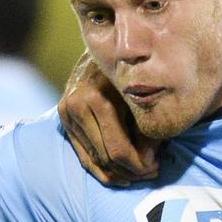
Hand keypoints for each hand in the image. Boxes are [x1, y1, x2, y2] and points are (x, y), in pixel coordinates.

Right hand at [58, 51, 160, 185]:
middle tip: (152, 172)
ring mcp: (66, 112)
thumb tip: (148, 162)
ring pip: (94, 159)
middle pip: (105, 157)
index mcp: (97, 98)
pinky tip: (121, 174)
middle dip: (131, 170)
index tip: (157, 167)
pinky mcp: (63, 118)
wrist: (108, 46)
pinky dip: (102, 168)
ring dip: (118, 173)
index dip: (140, 165)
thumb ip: (147, 129)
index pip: (118, 149)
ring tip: (141, 173)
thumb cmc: (136, 69)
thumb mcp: (145, 95)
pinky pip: (83, 154)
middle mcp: (76, 105)